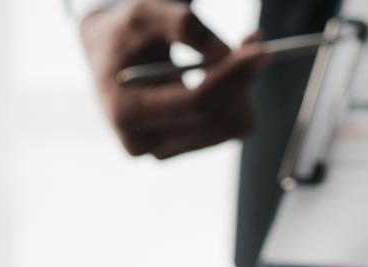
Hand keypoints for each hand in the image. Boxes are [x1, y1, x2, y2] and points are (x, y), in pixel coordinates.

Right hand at [80, 0, 268, 158]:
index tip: (260, 50)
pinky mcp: (179, 149)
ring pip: (227, 129)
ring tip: (234, 56)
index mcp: (126, 110)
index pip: (194, 103)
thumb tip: (231, 56)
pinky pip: (224, 131)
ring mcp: (162, 151)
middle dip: (241, 81)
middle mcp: (143, 141)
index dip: (231, 77)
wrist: (107, 58)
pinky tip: (226, 78)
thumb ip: (188, 27)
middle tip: (254, 45)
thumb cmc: (126, 34)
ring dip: (241, 91)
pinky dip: (235, 103)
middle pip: (215, 119)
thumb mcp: (149, 14)